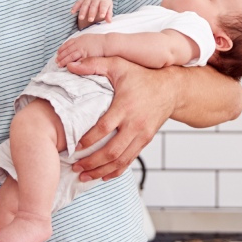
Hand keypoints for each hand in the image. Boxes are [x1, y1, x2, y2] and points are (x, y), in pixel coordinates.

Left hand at [55, 33, 110, 65]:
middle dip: (60, 56)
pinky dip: (71, 63)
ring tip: (59, 65)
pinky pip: (77, 59)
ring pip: (70, 55)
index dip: (62, 48)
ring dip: (64, 60)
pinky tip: (68, 66)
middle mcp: (79, 43)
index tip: (57, 52)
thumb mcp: (89, 38)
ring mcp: (82, 49)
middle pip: (67, 50)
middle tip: (56, 60)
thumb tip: (78, 44)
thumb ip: (82, 41)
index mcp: (79, 38)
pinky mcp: (86, 54)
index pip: (67, 43)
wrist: (108, 43)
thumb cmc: (100, 41)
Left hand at [65, 56, 175, 181]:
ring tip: (84, 176)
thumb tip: (69, 65)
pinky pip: (130, 160)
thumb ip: (93, 64)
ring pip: (121, 160)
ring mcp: (142, 135)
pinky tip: (103, 176)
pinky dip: (116, 171)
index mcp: (125, 106)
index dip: (88, 140)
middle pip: (112, 150)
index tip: (74, 147)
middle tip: (75, 167)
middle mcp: (135, 124)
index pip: (104, 128)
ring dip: (101, 171)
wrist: (171, 89)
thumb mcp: (118, 65)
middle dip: (92, 162)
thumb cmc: (142, 77)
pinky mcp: (145, 141)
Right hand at [72, 0, 112, 26]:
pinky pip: (78, 2)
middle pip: (93, 6)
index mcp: (104, 1)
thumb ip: (109, 14)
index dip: (103, 11)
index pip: (103, 6)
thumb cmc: (105, 1)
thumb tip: (109, 22)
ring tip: (81, 18)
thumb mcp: (109, 6)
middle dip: (91, 13)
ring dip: (82, 11)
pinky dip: (75, 7)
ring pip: (85, 5)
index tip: (102, 16)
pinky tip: (72, 12)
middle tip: (90, 20)